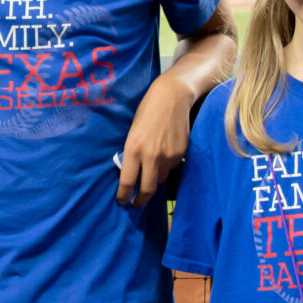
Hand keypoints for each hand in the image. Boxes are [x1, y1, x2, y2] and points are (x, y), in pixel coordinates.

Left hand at [117, 77, 197, 206]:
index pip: (127, 182)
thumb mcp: (132, 132)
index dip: (123, 196)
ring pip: (160, 179)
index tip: (121, 202)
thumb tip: (132, 172)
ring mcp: (168, 156)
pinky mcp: (181, 154)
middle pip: (147, 190)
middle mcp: (151, 156)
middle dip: (140, 201)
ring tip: (151, 170)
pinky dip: (166, 167)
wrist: (172, 98)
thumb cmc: (147, 112)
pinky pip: (171, 168)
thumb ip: (132, 153)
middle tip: (136, 204)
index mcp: (134, 149)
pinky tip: (165, 153)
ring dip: (154, 180)